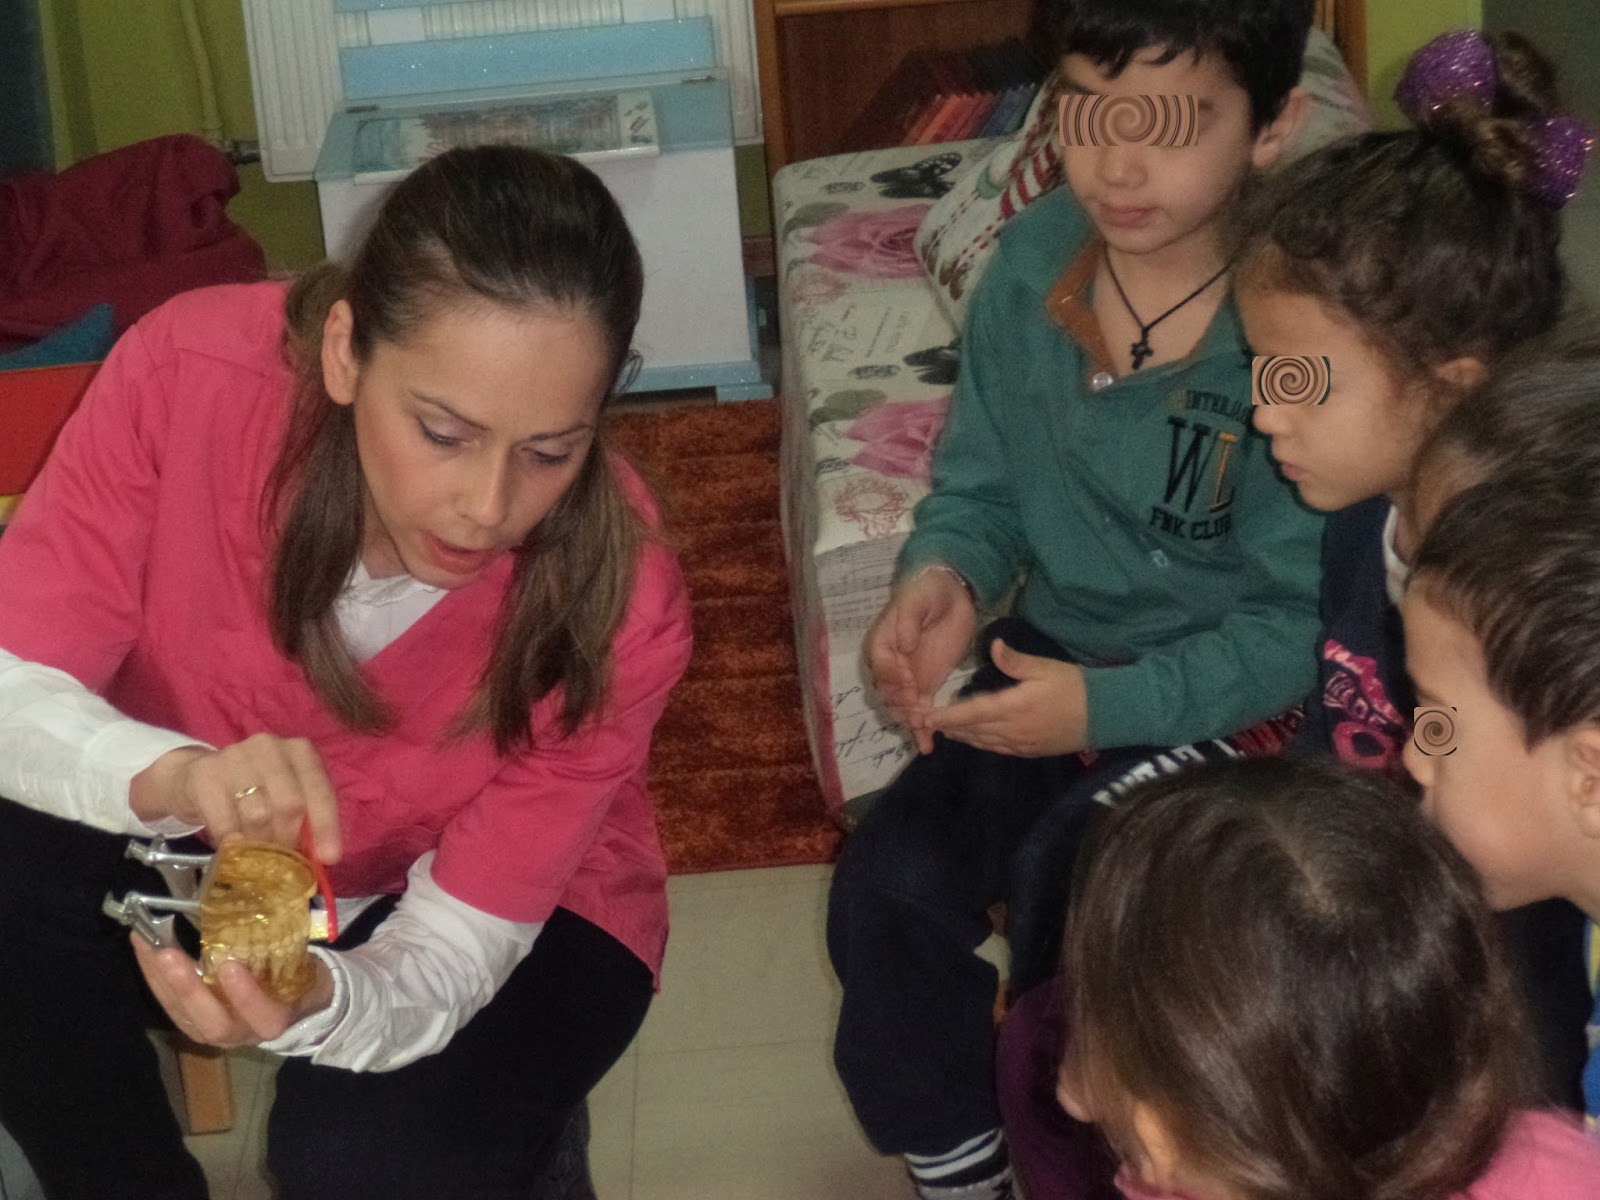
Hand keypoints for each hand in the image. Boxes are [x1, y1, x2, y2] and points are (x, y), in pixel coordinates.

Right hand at [129, 733, 341, 862]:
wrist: (196, 777)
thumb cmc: (253, 791)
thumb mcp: (285, 796)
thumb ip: (306, 818)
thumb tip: (322, 858)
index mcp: (299, 750)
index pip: (320, 788)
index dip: (326, 825)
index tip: (328, 858)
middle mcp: (269, 746)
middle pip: (289, 804)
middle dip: (289, 838)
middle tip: (281, 860)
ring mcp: (235, 756)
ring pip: (258, 815)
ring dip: (260, 844)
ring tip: (256, 853)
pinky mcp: (205, 773)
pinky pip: (224, 822)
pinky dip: (232, 844)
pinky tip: (232, 848)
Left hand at [132, 936, 334, 1047]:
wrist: (290, 1005)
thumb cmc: (296, 978)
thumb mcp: (302, 966)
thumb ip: (286, 949)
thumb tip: (271, 899)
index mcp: (275, 1019)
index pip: (264, 1016)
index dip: (247, 996)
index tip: (231, 966)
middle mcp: (242, 1033)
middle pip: (213, 1024)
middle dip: (188, 990)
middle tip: (168, 955)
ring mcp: (211, 1030)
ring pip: (182, 1014)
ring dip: (161, 980)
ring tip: (146, 944)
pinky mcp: (190, 1022)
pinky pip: (168, 1003)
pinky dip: (153, 975)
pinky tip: (143, 945)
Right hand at [867, 566, 977, 752]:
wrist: (953, 594)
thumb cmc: (930, 592)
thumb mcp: (919, 598)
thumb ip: (908, 619)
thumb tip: (902, 643)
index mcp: (882, 643)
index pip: (882, 666)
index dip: (893, 678)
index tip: (910, 684)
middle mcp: (890, 665)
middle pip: (887, 692)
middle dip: (901, 705)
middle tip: (918, 714)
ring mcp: (907, 679)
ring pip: (901, 707)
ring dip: (910, 720)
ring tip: (925, 730)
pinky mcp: (924, 687)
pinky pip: (919, 711)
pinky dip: (921, 729)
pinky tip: (927, 745)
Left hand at [925, 638, 1089, 757]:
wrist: (1106, 715)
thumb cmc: (1076, 686)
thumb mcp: (1046, 667)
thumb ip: (1016, 660)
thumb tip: (992, 645)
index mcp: (1015, 707)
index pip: (973, 713)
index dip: (948, 716)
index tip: (927, 715)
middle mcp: (1014, 730)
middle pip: (974, 731)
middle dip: (949, 727)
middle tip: (925, 722)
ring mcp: (1021, 744)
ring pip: (984, 742)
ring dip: (963, 736)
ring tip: (944, 730)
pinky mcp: (1030, 751)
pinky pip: (998, 749)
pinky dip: (981, 743)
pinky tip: (974, 738)